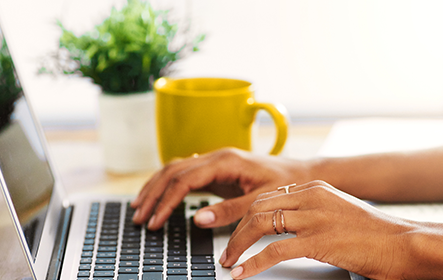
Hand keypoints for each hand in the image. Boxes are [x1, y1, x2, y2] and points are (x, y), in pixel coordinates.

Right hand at [130, 148, 310, 229]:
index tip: (156, 221)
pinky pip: (185, 174)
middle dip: (153, 194)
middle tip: (139, 217)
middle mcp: (217, 156)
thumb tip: (198, 218)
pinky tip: (158, 197)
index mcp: (226, 160)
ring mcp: (215, 161)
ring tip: (140, 208)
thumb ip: (231, 210)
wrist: (303, 174)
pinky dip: (168, 186)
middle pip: (172, 171)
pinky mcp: (217, 170)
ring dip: (155, 188)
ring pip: (175, 170)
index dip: (166, 201)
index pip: (184, 179)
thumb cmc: (287, 184)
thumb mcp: (261, 200)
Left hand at [221, 180, 442, 278]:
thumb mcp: (340, 213)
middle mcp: (312, 197)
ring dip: (238, 246)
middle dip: (236, 231)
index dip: (245, 216)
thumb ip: (313, 214)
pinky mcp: (319, 240)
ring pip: (260, 225)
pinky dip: (253, 263)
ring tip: (229, 262)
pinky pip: (274, 251)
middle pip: (258, 208)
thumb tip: (287, 229)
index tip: (235, 232)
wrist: (405, 243)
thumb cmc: (377, 235)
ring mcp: (315, 217)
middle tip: (227, 251)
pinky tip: (243, 273)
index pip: (268, 197)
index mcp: (316, 188)